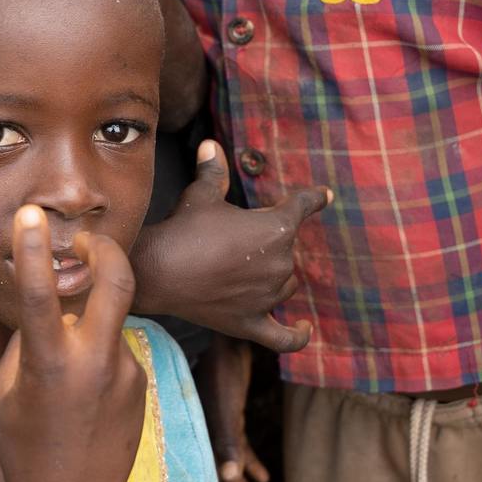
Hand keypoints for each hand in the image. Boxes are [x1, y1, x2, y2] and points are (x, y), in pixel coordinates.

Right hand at [0, 207, 148, 481]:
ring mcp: (125, 371)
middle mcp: (94, 361)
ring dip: (91, 319)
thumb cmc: (22, 448)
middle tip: (88, 239)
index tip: (31, 212)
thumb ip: (26, 340)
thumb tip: (47, 307)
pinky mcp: (141, 382)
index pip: (38, 293)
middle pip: (116, 279)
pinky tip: (85, 398)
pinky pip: (114, 351)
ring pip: (109, 318)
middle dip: (105, 247)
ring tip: (67, 370)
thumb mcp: (3, 390)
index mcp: (49, 363)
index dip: (33, 247)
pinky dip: (97, 357)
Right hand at [131, 141, 325, 353]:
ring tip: (247, 268)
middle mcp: (280, 263)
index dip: (314, 199)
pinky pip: (285, 336)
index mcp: (277, 228)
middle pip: (288, 249)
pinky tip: (307, 326)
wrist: (156, 271)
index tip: (325, 196)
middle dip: (268, 241)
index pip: (303, 206)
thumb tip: (210, 145)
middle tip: (235, 237)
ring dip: (274, 275)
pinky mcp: (252, 323)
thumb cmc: (183, 228)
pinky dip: (299, 333)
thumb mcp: (201, 195)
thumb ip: (214, 171)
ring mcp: (267, 297)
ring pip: (286, 284)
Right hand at [196, 337, 270, 481]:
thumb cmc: (223, 370)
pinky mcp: (230, 414)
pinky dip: (251, 462)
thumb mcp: (225, 407)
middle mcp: (204, 435)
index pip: (204, 481)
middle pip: (216, 479)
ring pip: (230, 465)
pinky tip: (264, 477)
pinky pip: (240, 446)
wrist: (226, 338)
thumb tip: (230, 476)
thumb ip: (227, 440)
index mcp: (197, 436)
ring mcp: (217, 426)